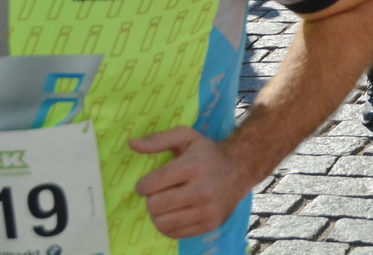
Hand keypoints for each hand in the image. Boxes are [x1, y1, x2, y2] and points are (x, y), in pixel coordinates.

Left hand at [131, 127, 253, 239]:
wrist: (240, 169)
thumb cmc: (207, 153)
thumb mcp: (186, 137)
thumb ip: (158, 140)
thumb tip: (132, 144)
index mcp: (193, 166)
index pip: (150, 185)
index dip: (143, 185)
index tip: (150, 183)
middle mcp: (202, 190)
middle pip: (154, 206)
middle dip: (152, 199)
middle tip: (161, 193)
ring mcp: (207, 210)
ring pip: (161, 223)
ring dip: (159, 214)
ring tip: (168, 204)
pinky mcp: (210, 224)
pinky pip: (174, 233)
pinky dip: (170, 225)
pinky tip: (177, 212)